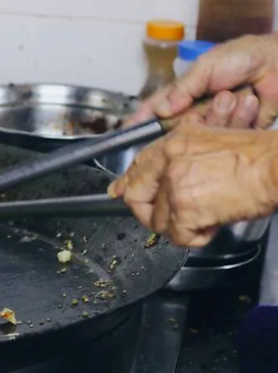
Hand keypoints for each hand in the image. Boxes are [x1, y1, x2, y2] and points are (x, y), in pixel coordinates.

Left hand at [108, 124, 277, 246]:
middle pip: (136, 197)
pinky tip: (212, 223)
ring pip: (159, 221)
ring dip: (182, 226)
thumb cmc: (256, 156)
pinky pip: (178, 236)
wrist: (277, 166)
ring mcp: (174, 185)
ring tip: (207, 215)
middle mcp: (168, 162)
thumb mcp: (209, 141)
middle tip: (171, 219)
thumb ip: (180, 157)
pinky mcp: (185, 208)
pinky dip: (196, 237)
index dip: (127, 185)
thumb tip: (163, 173)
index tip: (119, 193)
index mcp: (172, 143)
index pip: (136, 167)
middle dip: (150, 213)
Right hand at [127, 33, 277, 128]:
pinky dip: (240, 117)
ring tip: (234, 94)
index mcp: (184, 92)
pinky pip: (228, 135)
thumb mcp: (207, 66)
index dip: (140, 122)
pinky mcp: (235, 131)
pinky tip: (249, 100)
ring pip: (203, 132)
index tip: (125, 133)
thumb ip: (183, 88)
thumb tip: (162, 110)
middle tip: (201, 108)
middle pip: (176, 127)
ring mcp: (215, 120)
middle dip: (188, 119)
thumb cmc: (243, 57)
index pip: (155, 109)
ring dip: (220, 112)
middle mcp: (196, 109)